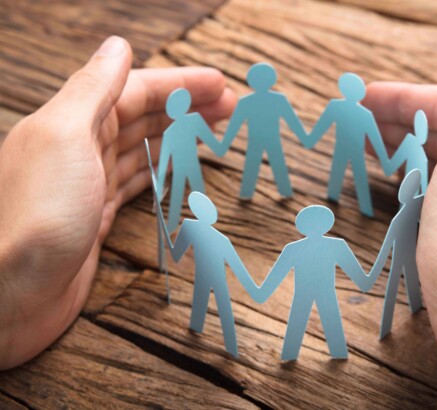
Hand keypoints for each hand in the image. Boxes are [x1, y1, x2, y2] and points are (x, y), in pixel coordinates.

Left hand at [0, 36, 235, 368]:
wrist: (12, 293)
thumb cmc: (38, 214)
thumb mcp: (65, 136)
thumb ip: (93, 89)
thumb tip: (119, 45)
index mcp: (73, 121)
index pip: (135, 90)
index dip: (179, 84)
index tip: (220, 84)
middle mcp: (81, 148)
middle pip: (143, 117)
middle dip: (187, 107)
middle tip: (229, 107)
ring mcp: (90, 183)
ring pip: (144, 148)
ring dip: (178, 136)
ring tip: (212, 131)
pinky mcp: (98, 215)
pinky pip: (137, 182)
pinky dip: (162, 170)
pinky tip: (178, 166)